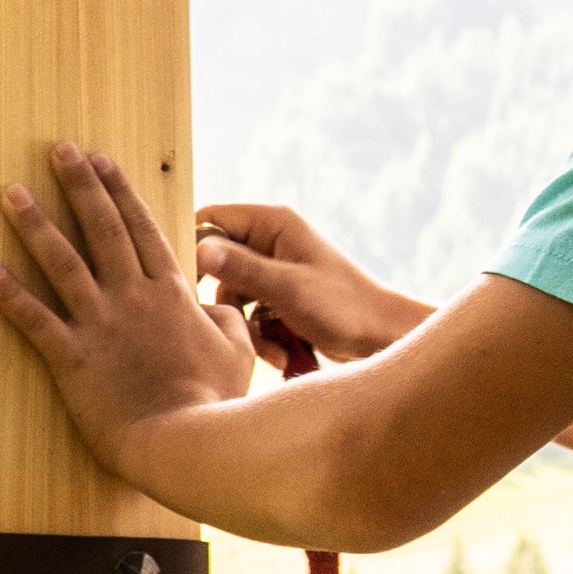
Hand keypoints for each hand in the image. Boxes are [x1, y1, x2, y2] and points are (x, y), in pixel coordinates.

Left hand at [0, 143, 262, 485]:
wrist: (183, 439)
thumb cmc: (214, 401)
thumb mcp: (237, 352)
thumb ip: (225, 319)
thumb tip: (216, 306)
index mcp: (172, 293)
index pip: (142, 228)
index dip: (120, 191)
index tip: (102, 159)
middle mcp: (133, 297)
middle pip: (102, 229)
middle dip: (80, 185)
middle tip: (60, 151)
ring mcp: (101, 324)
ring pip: (62, 262)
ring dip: (35, 224)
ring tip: (10, 192)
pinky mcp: (72, 356)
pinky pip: (33, 318)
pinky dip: (7, 293)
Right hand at [197, 200, 428, 362]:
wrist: (382, 338)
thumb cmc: (344, 308)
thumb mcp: (289, 289)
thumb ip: (243, 270)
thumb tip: (199, 250)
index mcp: (272, 223)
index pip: (210, 220)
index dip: (195, 251)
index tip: (190, 287)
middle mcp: (270, 240)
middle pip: (216, 264)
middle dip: (226, 303)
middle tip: (234, 327)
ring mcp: (275, 270)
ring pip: (232, 296)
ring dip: (246, 328)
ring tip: (273, 350)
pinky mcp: (279, 296)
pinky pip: (250, 314)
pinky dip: (261, 336)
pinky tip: (281, 353)